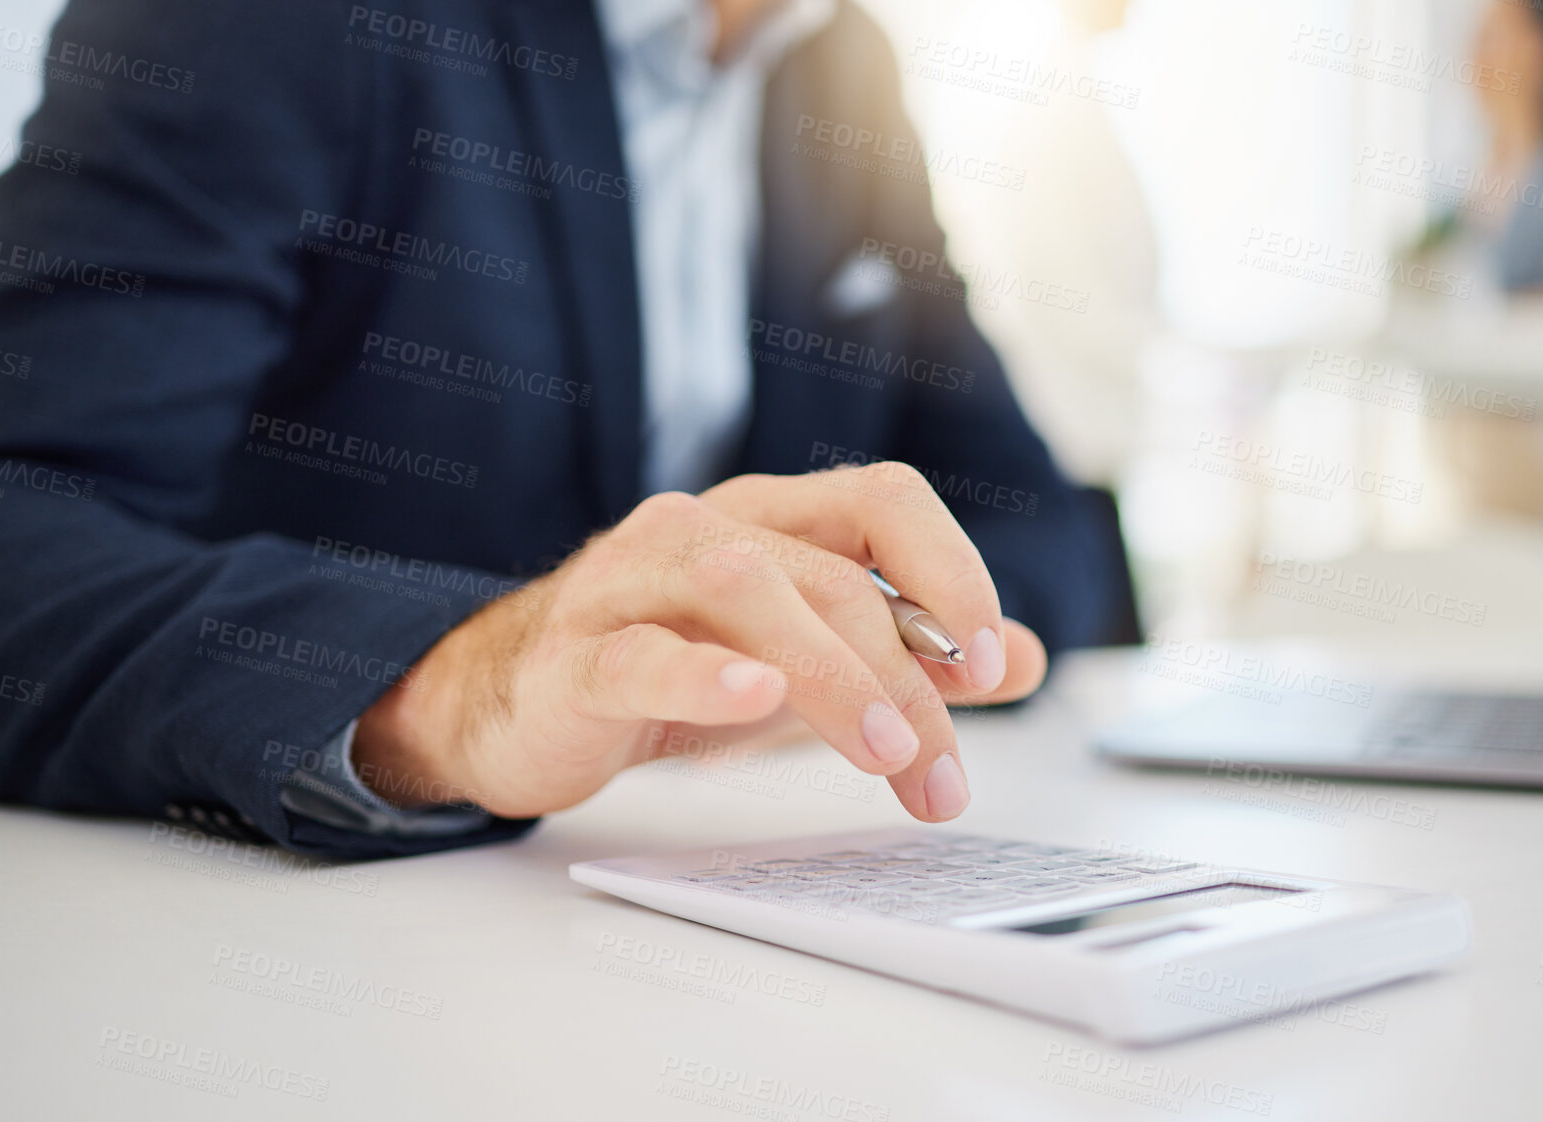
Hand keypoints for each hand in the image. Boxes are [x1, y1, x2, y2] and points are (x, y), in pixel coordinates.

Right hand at [352, 463, 1047, 821]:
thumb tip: (1025, 658)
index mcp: (771, 519)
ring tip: (884, 749)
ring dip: (831, 672)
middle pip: (830, 574)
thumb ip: (911, 654)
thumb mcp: (807, 660)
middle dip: (907, 679)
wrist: (518, 704)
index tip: (993, 660)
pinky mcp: (576, 656)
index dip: (951, 567)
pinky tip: (754, 699)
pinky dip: (702, 674)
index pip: (882, 498)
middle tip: (941, 774)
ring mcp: (632, 584)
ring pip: (744, 588)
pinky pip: (639, 652)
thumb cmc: (671, 666)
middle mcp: (703, 530)